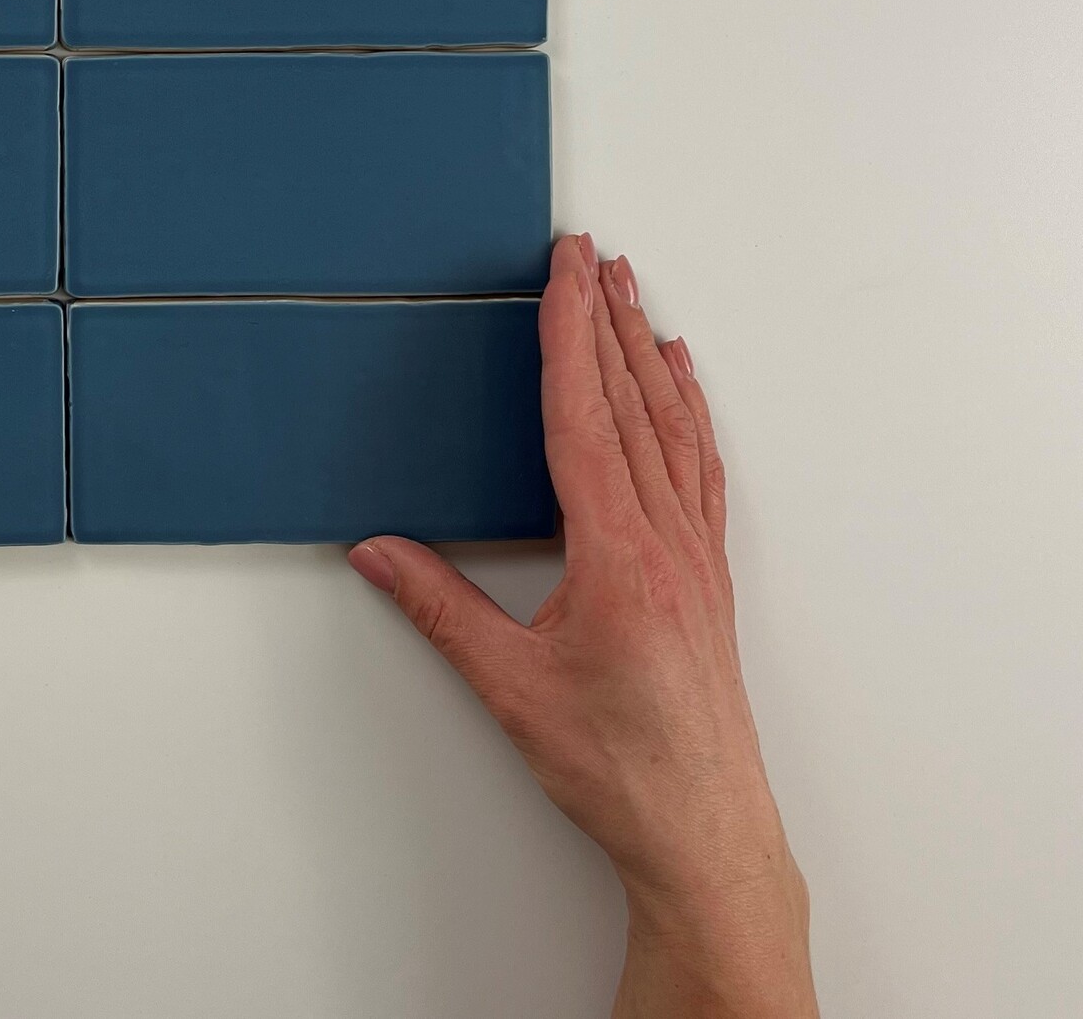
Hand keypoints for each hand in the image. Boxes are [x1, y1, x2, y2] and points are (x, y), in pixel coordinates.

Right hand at [349, 236, 815, 1018]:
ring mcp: (695, 555)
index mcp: (615, 552)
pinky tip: (686, 383)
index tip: (561, 270)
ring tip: (631, 292)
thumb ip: (438, 609)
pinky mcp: (708, 577)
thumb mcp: (510, 686)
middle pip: (630, 402)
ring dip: (646, 351)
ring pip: (671, 426)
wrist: (704, 834)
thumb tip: (376, 550)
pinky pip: (701, 468)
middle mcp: (665, 539)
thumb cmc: (617, 767)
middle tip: (590, 251)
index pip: (582, 415)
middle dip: (604, 318)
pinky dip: (691, 412)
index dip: (565, 333)